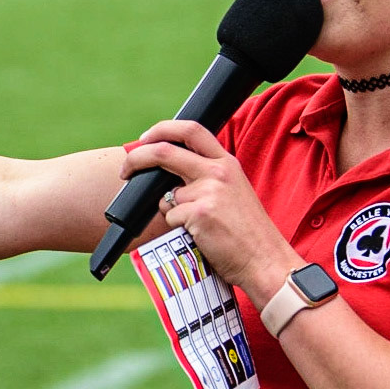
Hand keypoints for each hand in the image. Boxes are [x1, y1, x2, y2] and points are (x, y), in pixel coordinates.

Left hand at [121, 120, 300, 299]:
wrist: (263, 259)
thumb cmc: (247, 231)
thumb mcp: (233, 190)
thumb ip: (207, 176)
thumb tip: (169, 174)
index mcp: (227, 163)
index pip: (191, 130)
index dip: (162, 129)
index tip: (146, 138)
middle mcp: (218, 172)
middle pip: (165, 152)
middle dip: (137, 158)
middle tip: (125, 169)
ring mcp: (208, 191)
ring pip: (167, 196)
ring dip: (171, 212)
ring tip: (198, 226)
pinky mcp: (199, 213)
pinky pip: (171, 217)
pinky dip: (178, 228)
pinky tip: (200, 235)